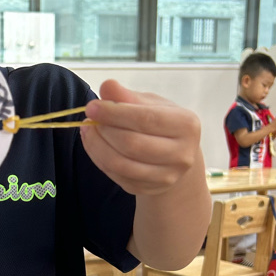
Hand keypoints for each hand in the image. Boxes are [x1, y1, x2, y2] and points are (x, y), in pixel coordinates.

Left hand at [80, 80, 201, 196]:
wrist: (174, 156)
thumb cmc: (160, 123)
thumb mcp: (150, 103)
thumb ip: (128, 96)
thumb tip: (107, 86)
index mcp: (186, 125)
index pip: (145, 119)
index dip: (114, 113)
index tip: (92, 107)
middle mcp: (181, 154)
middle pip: (131, 144)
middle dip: (104, 131)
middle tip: (89, 120)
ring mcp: (166, 176)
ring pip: (120, 164)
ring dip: (97, 147)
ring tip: (88, 131)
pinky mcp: (148, 189)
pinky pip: (116, 176)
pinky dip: (99, 160)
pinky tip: (95, 146)